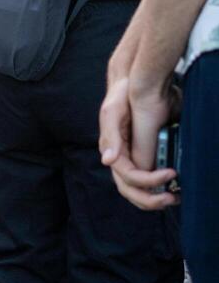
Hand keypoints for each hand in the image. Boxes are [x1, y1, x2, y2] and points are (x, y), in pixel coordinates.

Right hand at [99, 75, 177, 210]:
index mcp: (112, 150)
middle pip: (129, 190)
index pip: (127, 176)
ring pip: (137, 190)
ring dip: (154, 199)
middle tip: (172, 198)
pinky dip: (158, 188)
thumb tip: (107, 161)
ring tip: (174, 197)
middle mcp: (119, 158)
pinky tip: (173, 186)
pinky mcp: (141, 154)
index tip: (170, 173)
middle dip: (150, 199)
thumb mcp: (113, 112)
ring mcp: (130, 157)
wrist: (135, 83)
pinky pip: (147, 179)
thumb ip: (111, 137)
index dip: (148, 180)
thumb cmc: (121, 95)